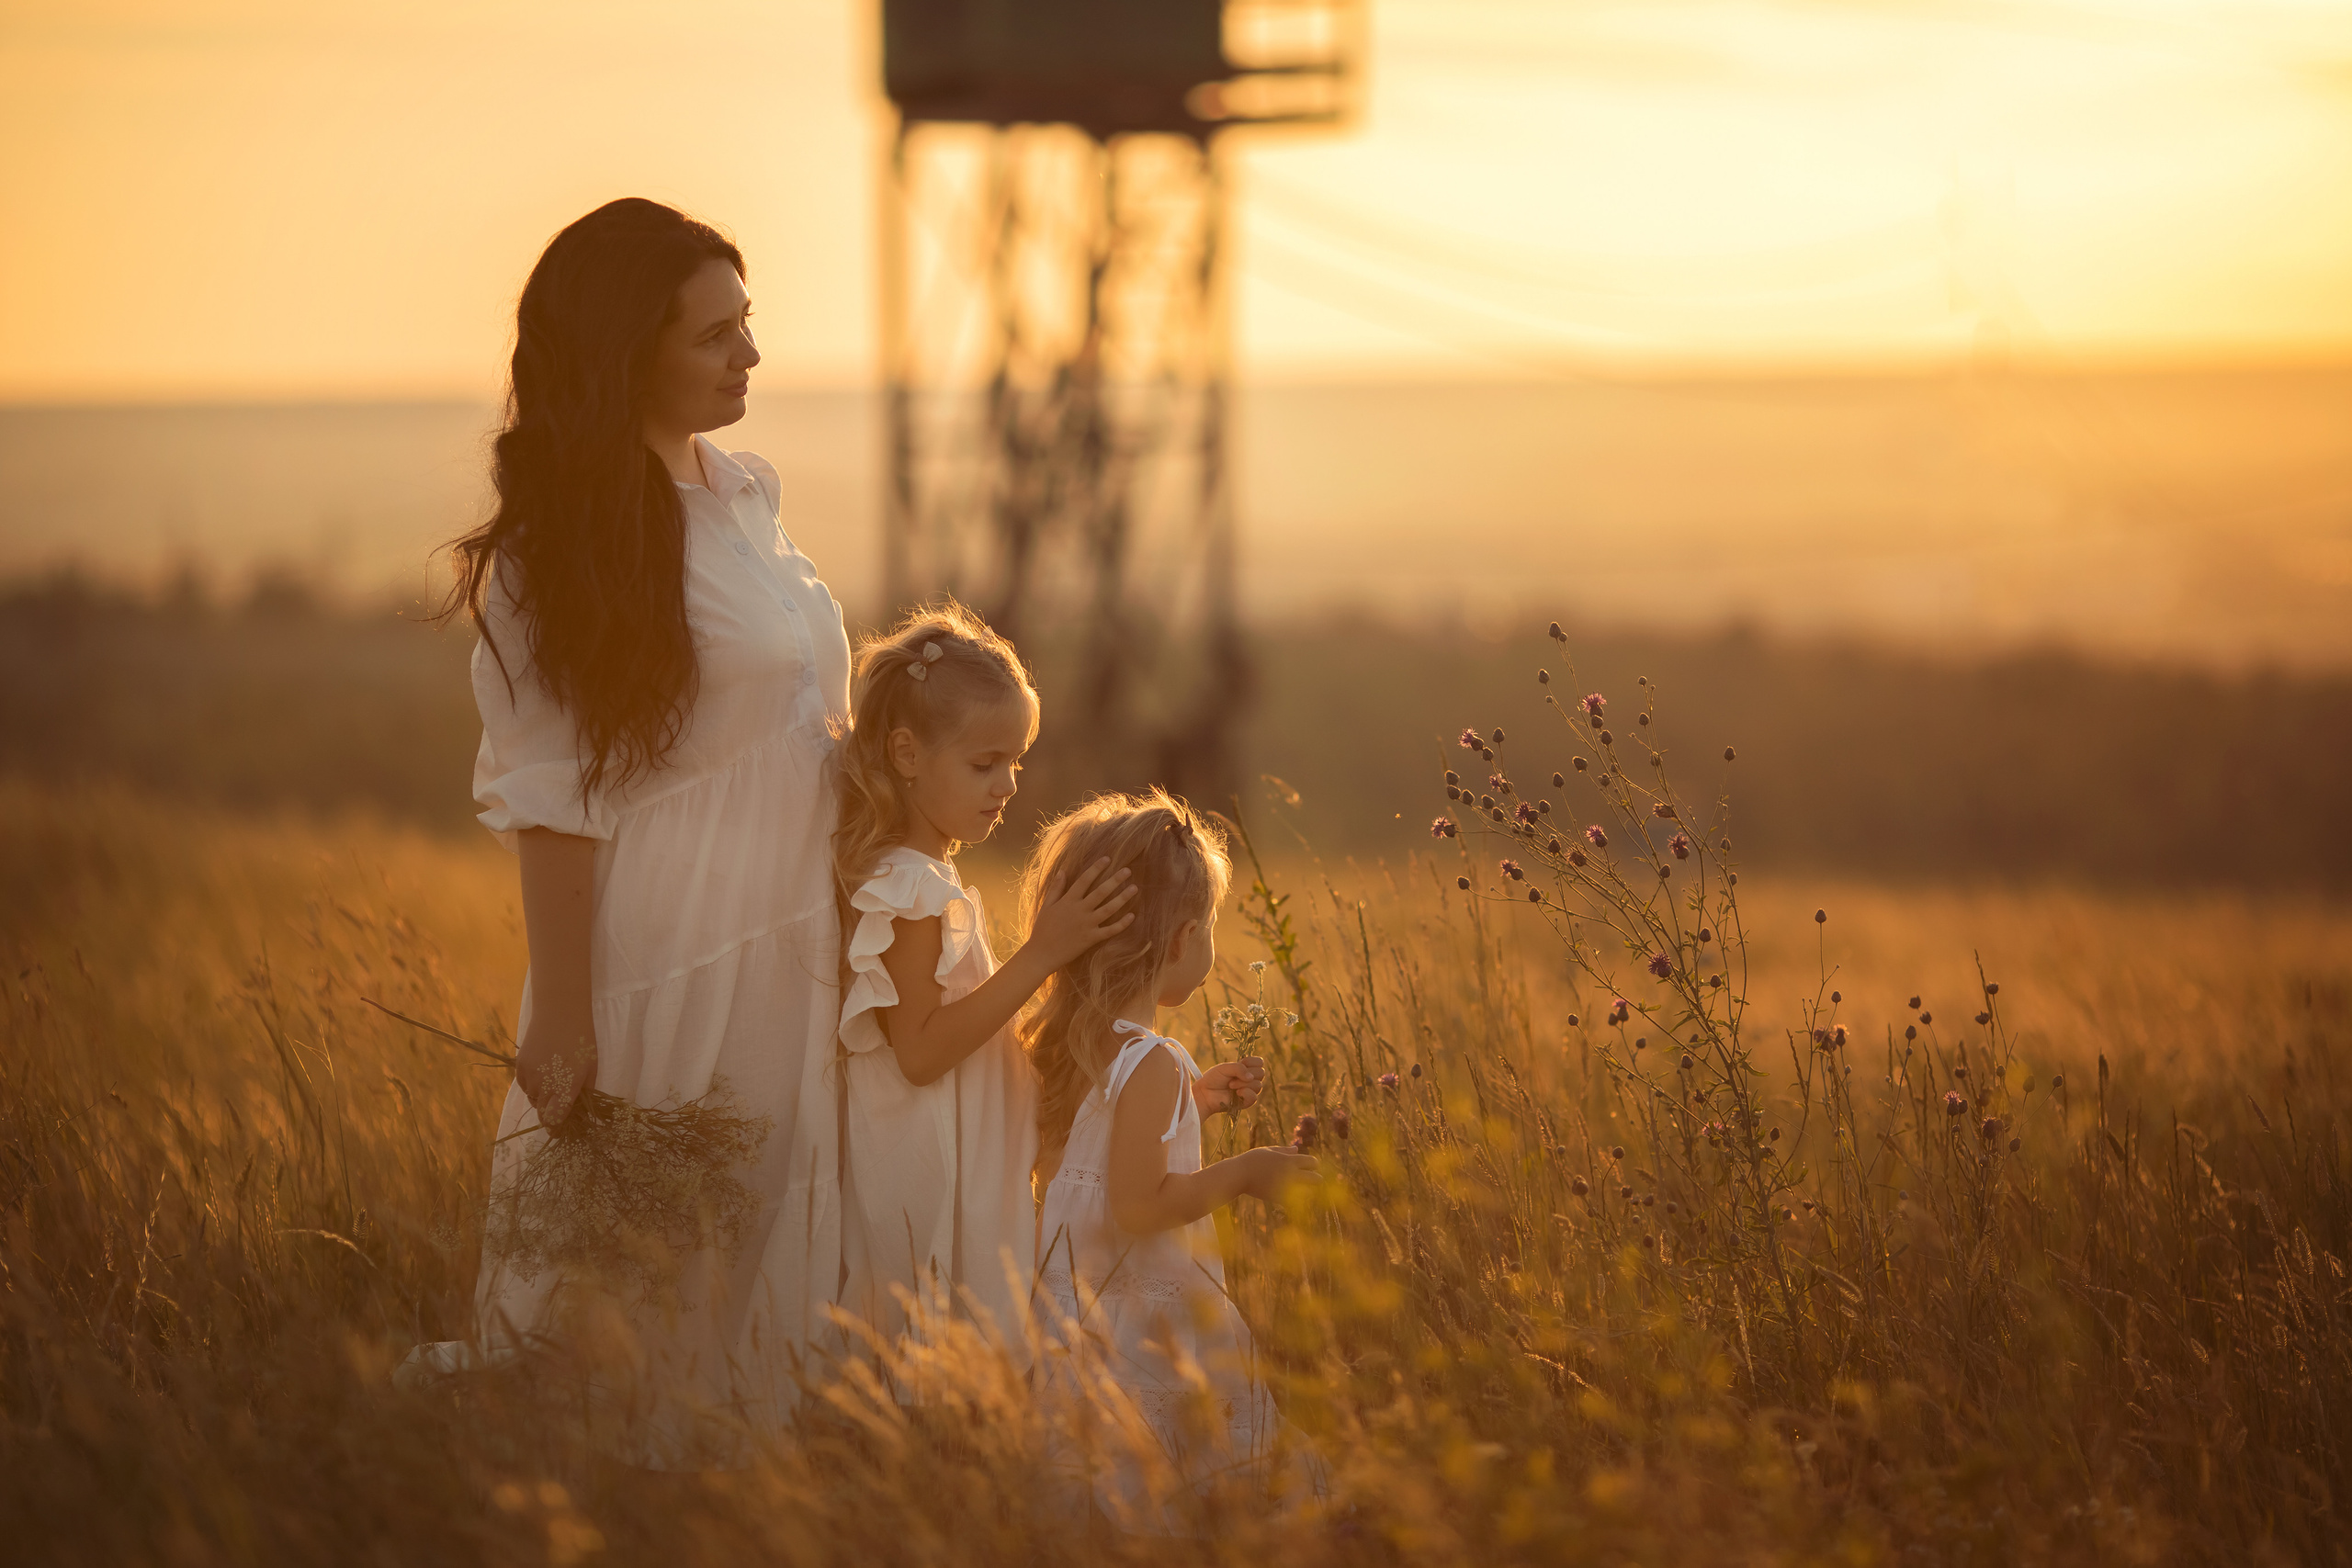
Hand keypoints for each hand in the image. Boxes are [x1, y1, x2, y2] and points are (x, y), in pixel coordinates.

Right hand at [515, 1017, 596, 1128]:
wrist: (559, 1012)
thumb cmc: (582, 1040)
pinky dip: (533, 1086)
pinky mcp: (519, 1067)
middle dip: (552, 1115)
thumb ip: (586, 1094)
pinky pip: (525, 1086)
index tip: (562, 1130)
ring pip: (534, 1099)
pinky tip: (544, 1072)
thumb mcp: (591, 1068)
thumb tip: (583, 1114)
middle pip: (543, 1113)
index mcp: (565, 1088)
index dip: (557, 1129)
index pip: (554, 1121)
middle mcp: (544, 1086)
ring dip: (543, 1098)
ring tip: (556, 1081)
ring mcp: (529, 1077)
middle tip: (562, 1105)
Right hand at [1023, 856, 1137, 969]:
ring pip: (1109, 909)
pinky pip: (1110, 930)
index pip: (1084, 880)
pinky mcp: (1091, 938)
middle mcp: (1080, 911)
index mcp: (1068, 901)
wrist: (1042, 954)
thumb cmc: (1042, 929)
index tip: (1107, 859)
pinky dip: (1122, 924)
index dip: (1096, 868)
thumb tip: (1063, 871)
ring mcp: (1087, 925)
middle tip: (1128, 870)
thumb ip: (1056, 888)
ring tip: (1134, 888)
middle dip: (1115, 880)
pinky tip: (1132, 916)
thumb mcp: (1046, 906)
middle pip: (1101, 892)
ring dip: (1123, 898)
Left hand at [1194, 1056, 1266, 1117]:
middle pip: (1261, 1073)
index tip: (1241, 1062)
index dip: (1252, 1061)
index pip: (1260, 1063)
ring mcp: (1249, 1091)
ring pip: (1258, 1085)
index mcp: (1246, 1069)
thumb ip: (1239, 1068)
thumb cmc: (1213, 1079)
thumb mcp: (1225, 1068)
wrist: (1205, 1093)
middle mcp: (1249, 1079)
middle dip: (1248, 1072)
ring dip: (1243, 1083)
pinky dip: (1246, 1093)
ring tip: (1230, 1085)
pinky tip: (1237, 1093)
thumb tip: (1251, 1077)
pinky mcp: (1246, 1102)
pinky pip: (1254, 1097)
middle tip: (1233, 1076)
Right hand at [1237, 1145, 1318, 1204]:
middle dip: (1316, 1180)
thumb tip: (1296, 1149)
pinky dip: (1296, 1202)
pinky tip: (1293, 1199)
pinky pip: (1295, 1203)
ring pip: (1308, 1193)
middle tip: (1312, 1181)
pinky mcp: (1279, 1198)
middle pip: (1315, 1178)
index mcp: (1289, 1160)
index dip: (1314, 1165)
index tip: (1311, 1167)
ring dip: (1308, 1192)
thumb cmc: (1252, 1160)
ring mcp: (1285, 1187)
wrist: (1239, 1174)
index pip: (1312, 1162)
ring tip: (1304, 1191)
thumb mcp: (1268, 1151)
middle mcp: (1290, 1173)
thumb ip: (1284, 1151)